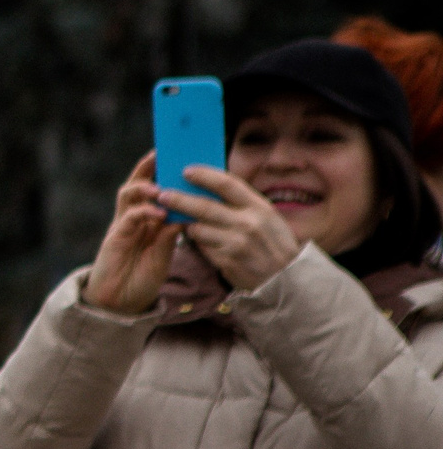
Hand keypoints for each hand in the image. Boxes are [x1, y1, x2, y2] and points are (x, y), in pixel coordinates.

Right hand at [84, 152, 176, 312]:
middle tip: (162, 153)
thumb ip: (171, 233)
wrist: (121, 300)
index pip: (152, 189)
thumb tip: (186, 214)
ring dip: (144, 187)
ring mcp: (123, 226)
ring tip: (161, 186)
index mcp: (147, 220)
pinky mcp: (115, 238)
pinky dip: (144, 212)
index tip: (177, 156)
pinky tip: (159, 212)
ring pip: (128, 195)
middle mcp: (133, 218)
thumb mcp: (164, 252)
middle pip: (137, 184)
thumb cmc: (143, 276)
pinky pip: (129, 218)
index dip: (160, 171)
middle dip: (147, 167)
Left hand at [163, 164, 302, 291]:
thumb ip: (241, 203)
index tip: (186, 170)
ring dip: (186, 223)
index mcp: (259, 207)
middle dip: (179, 199)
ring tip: (177, 219)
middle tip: (161, 194)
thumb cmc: (272, 243)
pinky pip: (202, 247)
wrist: (287, 278)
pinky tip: (195, 239)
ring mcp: (237, 243)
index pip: (227, 184)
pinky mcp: (227, 261)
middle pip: (204, 206)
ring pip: (198, 228)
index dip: (204, 175)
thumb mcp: (266, 217)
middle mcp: (248, 223)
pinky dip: (196, 242)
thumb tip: (209, 185)